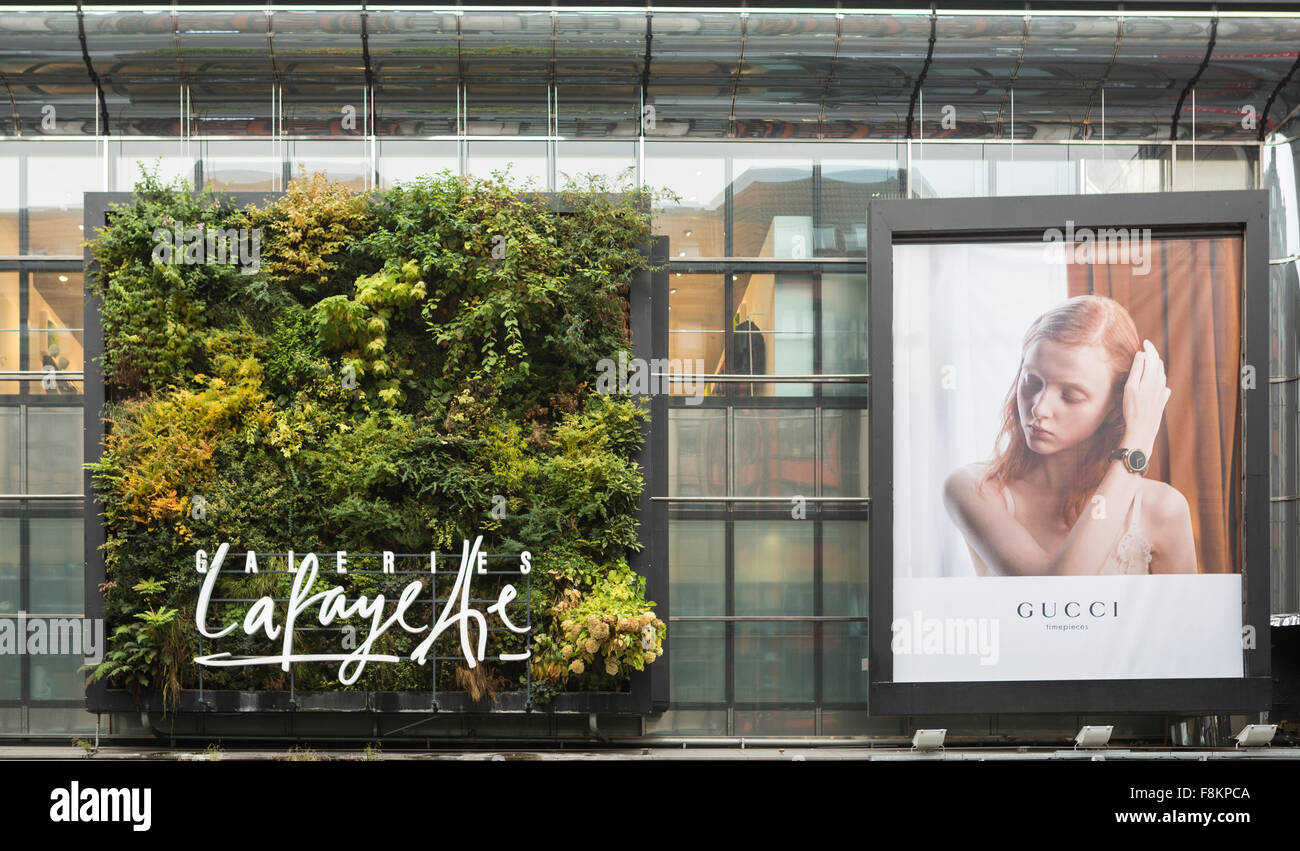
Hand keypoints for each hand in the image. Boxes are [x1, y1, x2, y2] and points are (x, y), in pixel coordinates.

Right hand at [1121, 339, 1170, 456]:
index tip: (1145, 342)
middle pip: (1158, 365)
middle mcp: (1160, 384)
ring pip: (1161, 374)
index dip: (1149, 348)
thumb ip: (1137, 370)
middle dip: (1153, 356)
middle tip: (1145, 350)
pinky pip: (1163, 385)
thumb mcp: (1130, 388)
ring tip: (1149, 362)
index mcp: (1152, 378)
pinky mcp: (1162, 401)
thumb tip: (1142, 355)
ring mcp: (1162, 393)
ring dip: (1155, 366)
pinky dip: (1158, 378)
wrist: (1141, 431)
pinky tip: (1155, 382)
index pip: (1153, 357)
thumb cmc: (1132, 410)